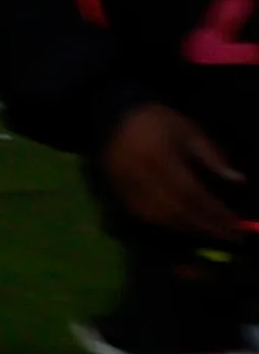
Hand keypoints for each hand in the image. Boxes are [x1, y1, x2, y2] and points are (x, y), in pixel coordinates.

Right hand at [103, 102, 247, 239]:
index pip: (191, 191)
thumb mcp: (189, 130)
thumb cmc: (157, 122)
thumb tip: (238, 180)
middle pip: (176, 209)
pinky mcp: (118, 191)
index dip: (214, 210)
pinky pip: (143, 215)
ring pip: (158, 216)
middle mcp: (141, 175)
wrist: (115, 116)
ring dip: (187, 228)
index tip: (236, 224)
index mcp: (160, 156)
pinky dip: (166, 224)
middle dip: (205, 225)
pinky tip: (183, 226)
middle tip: (230, 236)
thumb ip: (212, 155)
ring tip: (210, 233)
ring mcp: (126, 186)